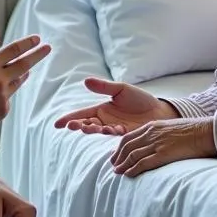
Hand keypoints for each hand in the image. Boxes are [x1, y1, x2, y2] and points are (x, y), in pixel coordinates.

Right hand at [0, 32, 51, 144]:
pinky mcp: (3, 111)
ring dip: (22, 73)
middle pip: (25, 64)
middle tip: (48, 48)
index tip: (37, 39)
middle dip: (38, 54)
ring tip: (26, 69)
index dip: (27, 43)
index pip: (14, 50)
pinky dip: (5, 91)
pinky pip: (8, 97)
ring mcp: (3, 97)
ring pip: (18, 81)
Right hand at [53, 77, 178, 135]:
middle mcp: (105, 121)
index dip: (69, 119)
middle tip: (74, 126)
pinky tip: (111, 129)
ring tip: (92, 127)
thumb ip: (104, 87)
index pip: (81, 114)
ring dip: (93, 130)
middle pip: (86, 124)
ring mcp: (114, 129)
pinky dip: (110, 132)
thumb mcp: (121, 89)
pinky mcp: (124, 135)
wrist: (159, 110)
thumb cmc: (140, 100)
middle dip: (78, 126)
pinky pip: (114, 135)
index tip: (57, 124)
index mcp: (101, 109)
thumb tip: (85, 81)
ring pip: (98, 131)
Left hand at [110, 118, 216, 176]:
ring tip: (117, 172)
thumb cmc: (193, 131)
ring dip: (122, 165)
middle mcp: (151, 134)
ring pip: (132, 155)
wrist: (205, 132)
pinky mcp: (163, 154)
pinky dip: (133, 169)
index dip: (119, 147)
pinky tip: (128, 174)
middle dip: (117, 157)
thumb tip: (157, 144)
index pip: (129, 137)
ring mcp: (156, 144)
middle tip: (113, 165)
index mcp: (152, 126)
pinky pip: (143, 163)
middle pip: (127, 146)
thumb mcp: (172, 127)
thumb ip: (160, 134)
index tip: (115, 155)